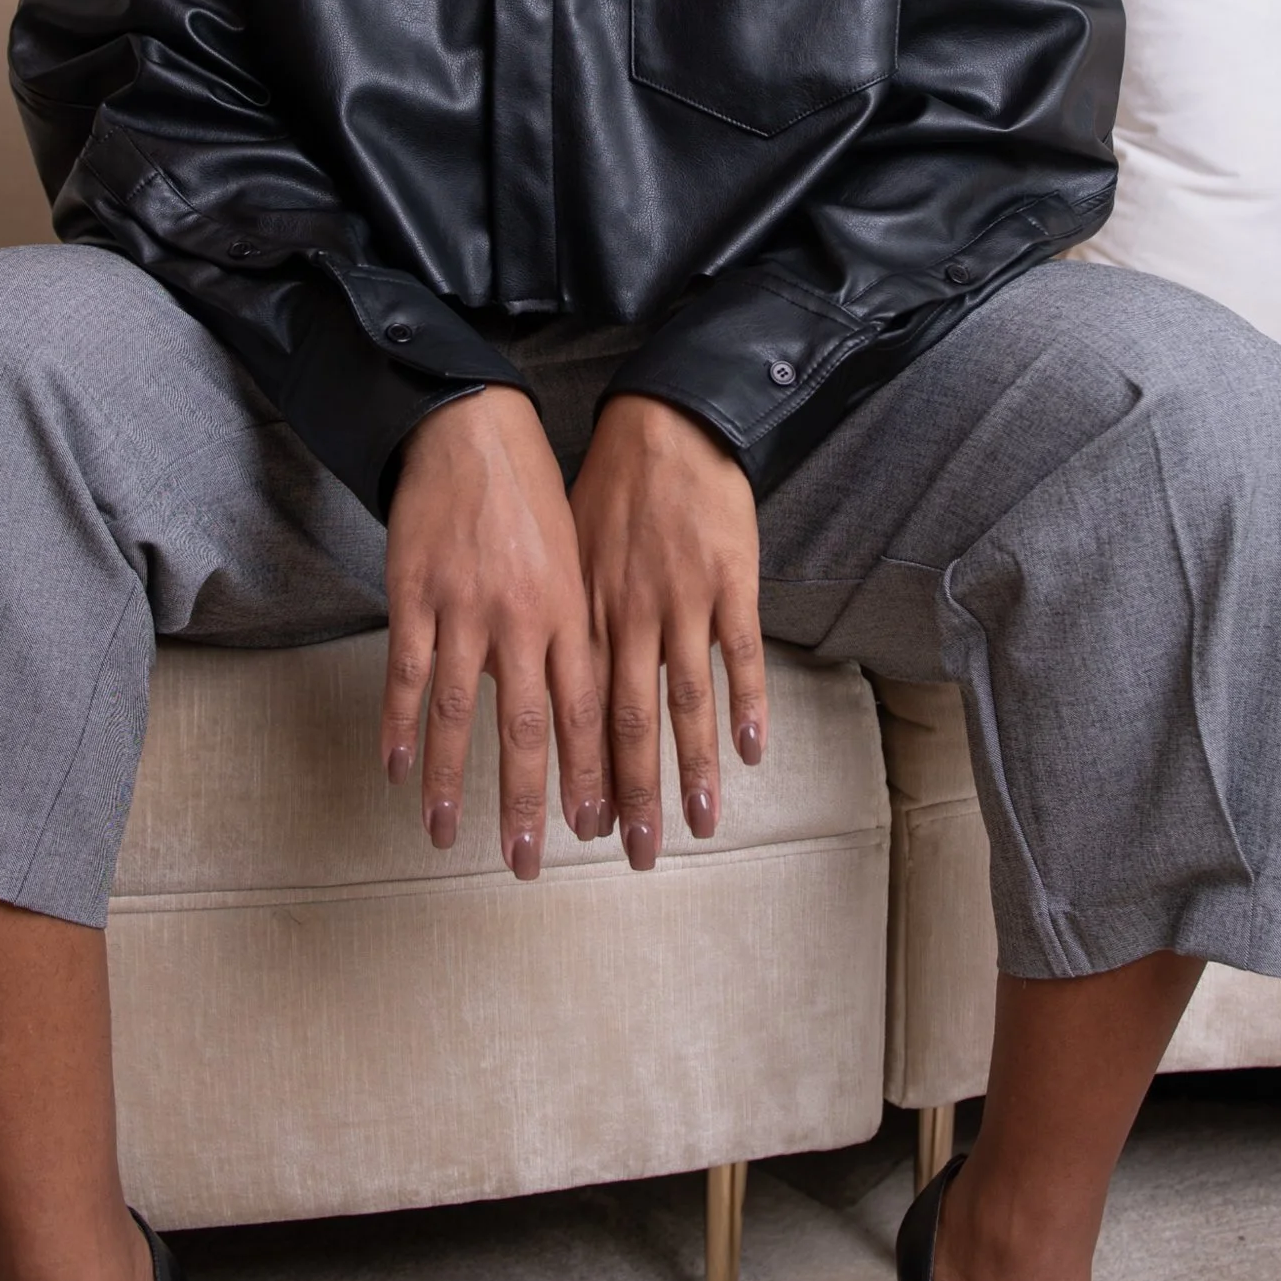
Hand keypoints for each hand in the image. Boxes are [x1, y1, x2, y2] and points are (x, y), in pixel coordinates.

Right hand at [383, 388, 607, 877]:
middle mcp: (524, 618)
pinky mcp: (415, 594)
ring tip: (446, 836)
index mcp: (572, 612)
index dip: (588, 775)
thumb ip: (578, 633)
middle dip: (526, 803)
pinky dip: (398, 725)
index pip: (587, 712)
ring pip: (459, 712)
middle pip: (528, 728)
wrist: (474, 430)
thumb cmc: (533, 499)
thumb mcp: (576, 563)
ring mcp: (465, 607)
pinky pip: (405, 672)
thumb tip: (587, 707)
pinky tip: (394, 769)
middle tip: (524, 864)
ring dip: (451, 781)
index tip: (592, 831)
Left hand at [568, 394, 765, 869]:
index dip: (580, 774)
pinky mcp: (730, 581)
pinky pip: (739, 654)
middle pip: (627, 723)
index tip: (580, 830)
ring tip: (698, 825)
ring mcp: (681, 600)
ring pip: (685, 701)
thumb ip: (556, 620)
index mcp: (581, 612)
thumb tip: (530, 684)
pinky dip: (747, 706)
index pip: (576, 712)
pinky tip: (750, 754)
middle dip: (633, 795)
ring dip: (691, 769)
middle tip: (638, 856)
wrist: (664, 425)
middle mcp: (627, 615)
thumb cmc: (607, 491)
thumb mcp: (561, 553)